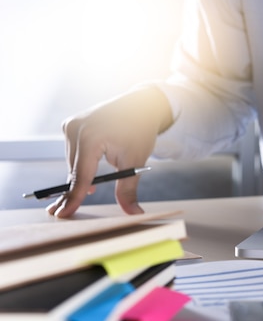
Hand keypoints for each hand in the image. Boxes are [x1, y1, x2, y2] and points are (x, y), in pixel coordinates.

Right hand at [46, 87, 172, 217]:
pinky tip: (89, 171)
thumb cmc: (140, 131)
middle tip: (63, 213)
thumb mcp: (136, 161)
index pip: (80, 176)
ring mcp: (71, 124)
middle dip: (73, 191)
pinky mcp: (71, 123)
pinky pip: (73, 151)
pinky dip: (81, 162)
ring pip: (73, 162)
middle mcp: (76, 129)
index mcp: (91, 138)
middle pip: (74, 170)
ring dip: (82, 175)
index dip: (73, 198)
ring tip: (90, 191)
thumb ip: (128, 189)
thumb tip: (134, 213)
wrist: (141, 105)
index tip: (63, 215)